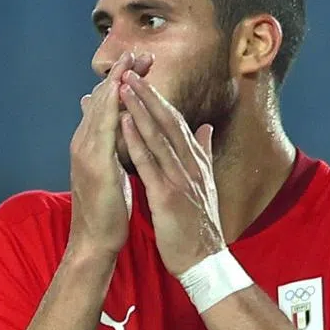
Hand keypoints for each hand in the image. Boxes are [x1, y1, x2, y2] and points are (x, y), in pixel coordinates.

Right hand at [68, 52, 152, 256]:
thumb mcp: (112, 169)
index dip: (124, 82)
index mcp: (92, 143)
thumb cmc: (107, 208)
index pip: (108, 103)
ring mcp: (86, 152)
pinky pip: (103, 130)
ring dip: (117, 84)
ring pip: (100, 109)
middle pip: (103, 99)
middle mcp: (84, 142)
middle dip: (122, 75)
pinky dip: (111, 110)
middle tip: (140, 53)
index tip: (143, 63)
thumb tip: (122, 126)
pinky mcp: (93, 164)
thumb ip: (114, 146)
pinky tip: (122, 95)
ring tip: (132, 63)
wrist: (95, 240)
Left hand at [117, 71, 224, 275]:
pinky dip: (136, 141)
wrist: (204, 260)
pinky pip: (149, 163)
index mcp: (196, 161)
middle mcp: (190, 164)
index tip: (142, 79)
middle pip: (167, 122)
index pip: (176, 123)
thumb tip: (206, 129)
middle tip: (130, 70)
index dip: (158, 100)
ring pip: (158, 136)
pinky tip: (124, 124)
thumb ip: (205, 153)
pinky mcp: (168, 196)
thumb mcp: (205, 184)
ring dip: (139, 109)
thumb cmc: (200, 224)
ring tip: (124, 85)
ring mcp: (181, 179)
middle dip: (148, 95)